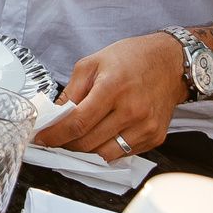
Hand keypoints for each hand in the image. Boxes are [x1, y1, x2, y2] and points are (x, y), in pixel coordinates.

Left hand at [35, 32, 188, 157]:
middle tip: (56, 138)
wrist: (170, 62)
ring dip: (85, 150)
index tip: (42, 138)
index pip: (77, 123)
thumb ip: (71, 91)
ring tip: (78, 138)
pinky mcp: (155, 137)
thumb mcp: (93, 62)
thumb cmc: (132, 58)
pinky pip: (123, 153)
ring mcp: (145, 127)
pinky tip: (101, 135)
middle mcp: (132, 110)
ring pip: (104, 154)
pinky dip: (107, 149)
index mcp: (113, 88)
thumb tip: (54, 115)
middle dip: (66, 144)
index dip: (55, 135)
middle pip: (88, 143)